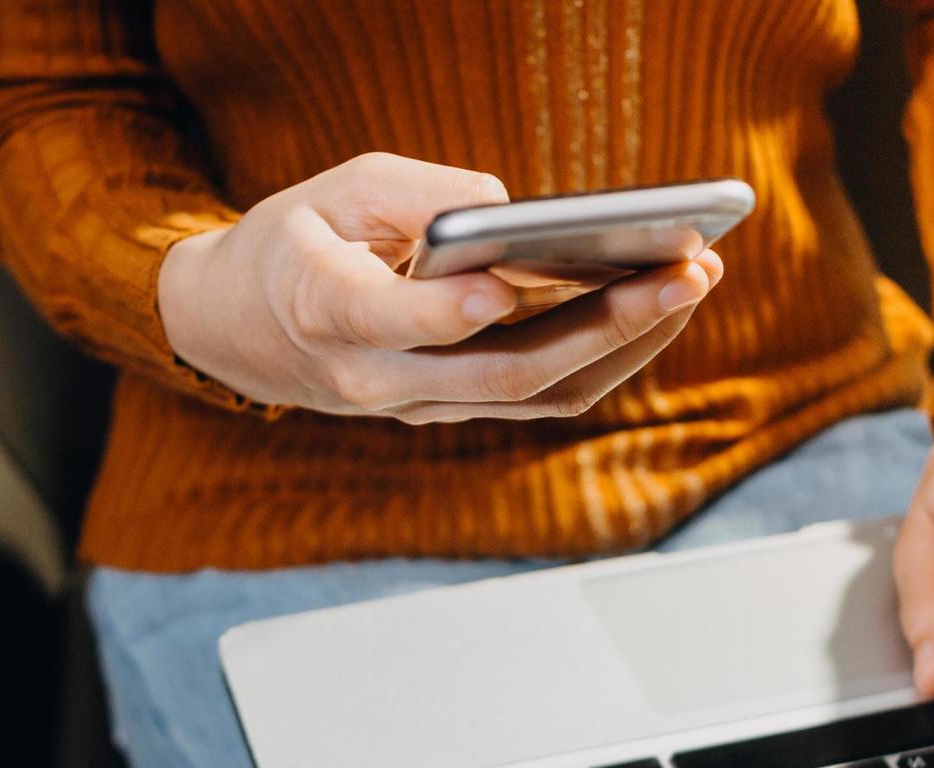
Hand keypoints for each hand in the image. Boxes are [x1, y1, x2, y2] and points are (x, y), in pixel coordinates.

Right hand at [158, 152, 720, 422]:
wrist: (239, 326)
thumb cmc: (296, 240)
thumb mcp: (339, 190)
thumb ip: (426, 197)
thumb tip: (522, 216)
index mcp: (319, 307)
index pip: (383, 322)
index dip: (443, 313)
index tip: (502, 289)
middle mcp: (374, 376)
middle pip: (503, 371)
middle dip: (607, 324)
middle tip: (685, 272)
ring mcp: (417, 407)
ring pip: (540, 394)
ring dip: (629, 342)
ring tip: (694, 279)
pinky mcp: (454, 411)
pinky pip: (544, 395)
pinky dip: (610, 353)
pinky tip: (660, 304)